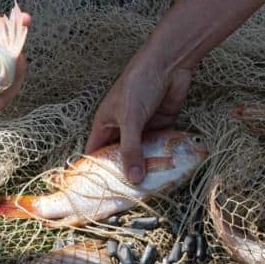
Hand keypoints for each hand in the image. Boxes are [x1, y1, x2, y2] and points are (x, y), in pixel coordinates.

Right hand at [86, 45, 194, 183]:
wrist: (169, 63)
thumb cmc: (139, 83)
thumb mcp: (130, 118)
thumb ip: (131, 149)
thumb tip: (133, 179)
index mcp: (105, 123)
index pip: (95, 153)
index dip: (95, 172)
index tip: (98, 194)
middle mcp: (122, 128)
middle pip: (119, 157)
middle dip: (123, 175)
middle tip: (127, 199)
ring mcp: (141, 128)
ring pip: (140, 155)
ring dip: (144, 168)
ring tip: (147, 193)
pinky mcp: (160, 127)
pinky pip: (158, 148)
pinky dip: (160, 159)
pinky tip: (165, 175)